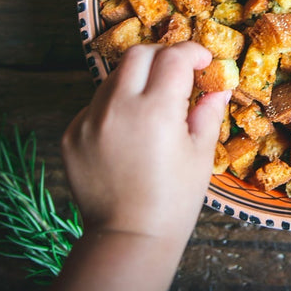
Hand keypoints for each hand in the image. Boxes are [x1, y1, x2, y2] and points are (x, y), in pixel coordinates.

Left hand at [61, 42, 228, 243]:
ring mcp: (89, 120)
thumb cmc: (174, 200)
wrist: (129, 237)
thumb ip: (208, 113)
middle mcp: (118, 107)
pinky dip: (113, 107)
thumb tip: (217, 89)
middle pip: (138, 54)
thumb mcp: (200, 154)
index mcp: (156, 109)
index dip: (192, 52)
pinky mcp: (72, 135)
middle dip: (162, 56)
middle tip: (177, 73)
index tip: (203, 61)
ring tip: (151, 104)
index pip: (174, 58)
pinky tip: (128, 131)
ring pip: (113, 78)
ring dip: (135, 80)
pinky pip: (94, 106)